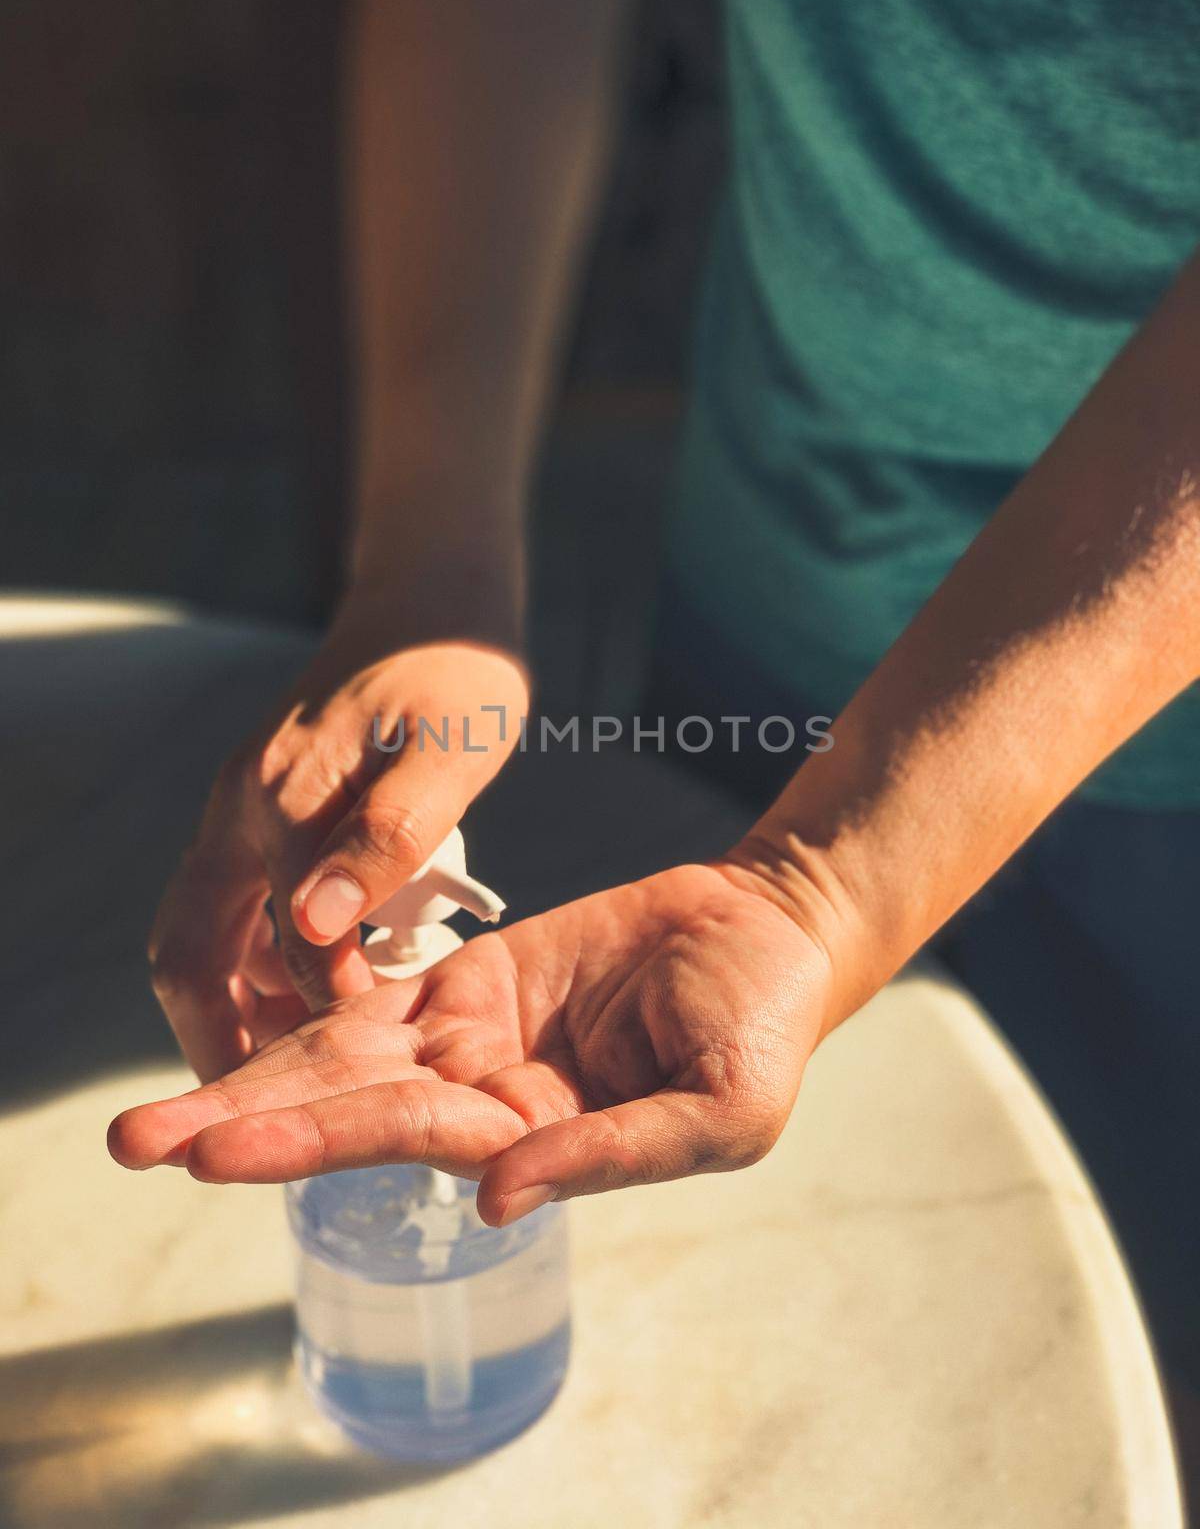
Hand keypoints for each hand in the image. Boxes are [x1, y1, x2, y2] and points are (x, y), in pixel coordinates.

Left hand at [112, 862, 834, 1222]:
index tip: (216, 1150)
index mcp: (537, 1142)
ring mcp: (474, 1036)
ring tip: (155, 1118)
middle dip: (245, 1127)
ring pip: (345, 1057)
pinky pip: (380, 991)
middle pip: (346, 1110)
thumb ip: (610, 1152)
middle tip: (138, 1140)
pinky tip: (241, 1018)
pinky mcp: (473, 976)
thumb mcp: (720, 1111)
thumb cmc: (762, 1030)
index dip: (312, 1138)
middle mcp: (486, 1100)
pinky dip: (313, 1006)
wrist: (768, 930)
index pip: (408, 1140)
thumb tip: (492, 1198)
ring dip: (252, 1081)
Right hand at [147, 598, 528, 1082]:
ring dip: (242, 997)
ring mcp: (245, 805)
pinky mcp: (265, 802)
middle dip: (218, 1037)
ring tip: (310, 1057)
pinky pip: (240, 898)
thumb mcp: (447, 753)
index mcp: (277, 808)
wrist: (437, 601)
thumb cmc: (458, 676)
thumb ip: (386, 838)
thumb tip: (315, 929)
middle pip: (190, 953)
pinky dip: (265, 952)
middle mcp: (241, 811)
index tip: (349, 1084)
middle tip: (277, 1103)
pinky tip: (328, 976)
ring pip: (210, 929)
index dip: (307, 1026)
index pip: (274, 956)